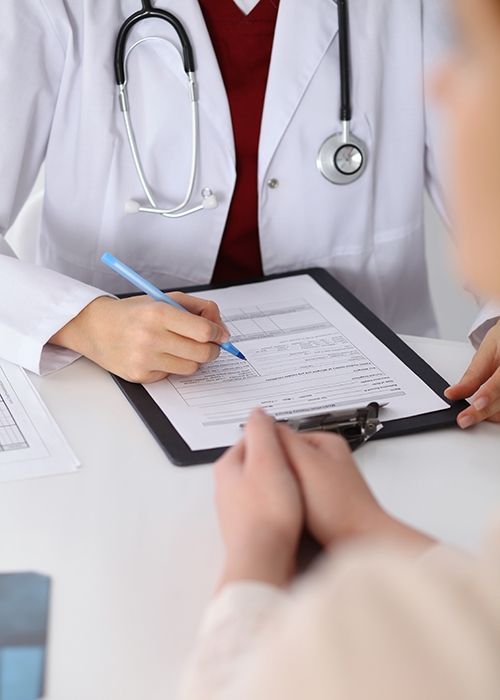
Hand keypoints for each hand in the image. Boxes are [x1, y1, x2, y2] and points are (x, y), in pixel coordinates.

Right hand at [49, 293, 228, 382]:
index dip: (217, 333)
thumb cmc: (135, 313)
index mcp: (158, 313)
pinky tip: (160, 355)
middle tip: (208, 344)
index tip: (217, 333)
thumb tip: (223, 331)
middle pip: (203, 353)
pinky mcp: (141, 376)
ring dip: (193, 358)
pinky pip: (173, 375)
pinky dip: (173, 366)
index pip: (204, 331)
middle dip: (212, 349)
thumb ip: (200, 308)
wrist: (95, 328)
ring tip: (181, 347)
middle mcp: (150, 337)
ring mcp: (144, 359)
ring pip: (192, 367)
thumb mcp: (166, 299)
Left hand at [214, 409, 303, 587]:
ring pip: (261, 487)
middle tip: (295, 462)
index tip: (289, 440)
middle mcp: (227, 489)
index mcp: (229, 467)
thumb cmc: (266, 512)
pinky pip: (266, 509)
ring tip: (299, 488)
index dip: (273, 437)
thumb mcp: (267, 459)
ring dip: (279, 485)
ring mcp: (237, 511)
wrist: (263, 558)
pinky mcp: (250, 529)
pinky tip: (293, 512)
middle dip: (276, 461)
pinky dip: (280, 506)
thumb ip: (262, 432)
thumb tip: (258, 413)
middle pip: (255, 463)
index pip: (249, 439)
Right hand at [277, 427, 434, 553]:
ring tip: (281, 502)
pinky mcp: (321, 503)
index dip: (266, 451)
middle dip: (275, 471)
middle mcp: (326, 460)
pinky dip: (290, 504)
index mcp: (325, 443)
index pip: (281, 435)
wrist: (361, 543)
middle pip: (285, 458)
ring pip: (288, 480)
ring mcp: (324, 483)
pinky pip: (296, 497)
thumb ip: (284, 441)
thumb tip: (263, 422)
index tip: (258, 465)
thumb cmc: (341, 508)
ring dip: (282, 490)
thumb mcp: (305, 463)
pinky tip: (289, 513)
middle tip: (271, 486)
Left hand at [445, 320, 499, 427]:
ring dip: (489, 414)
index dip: (489, 393)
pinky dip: (496, 413)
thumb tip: (453, 393)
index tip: (476, 404)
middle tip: (464, 419)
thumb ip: (473, 375)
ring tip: (471, 414)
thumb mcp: (486, 352)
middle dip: (483, 412)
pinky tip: (487, 412)